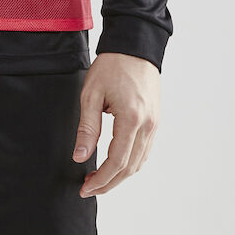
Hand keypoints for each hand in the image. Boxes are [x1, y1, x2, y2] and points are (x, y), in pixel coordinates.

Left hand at [72, 52, 159, 196]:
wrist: (134, 46)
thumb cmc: (112, 65)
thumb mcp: (91, 94)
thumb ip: (87, 127)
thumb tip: (80, 156)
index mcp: (132, 119)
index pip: (116, 162)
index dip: (100, 179)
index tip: (85, 187)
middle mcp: (147, 126)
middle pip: (130, 168)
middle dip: (109, 183)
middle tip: (89, 188)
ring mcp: (154, 124)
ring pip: (139, 162)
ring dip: (119, 175)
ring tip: (98, 178)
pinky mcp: (155, 120)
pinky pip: (144, 150)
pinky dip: (130, 162)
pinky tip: (114, 163)